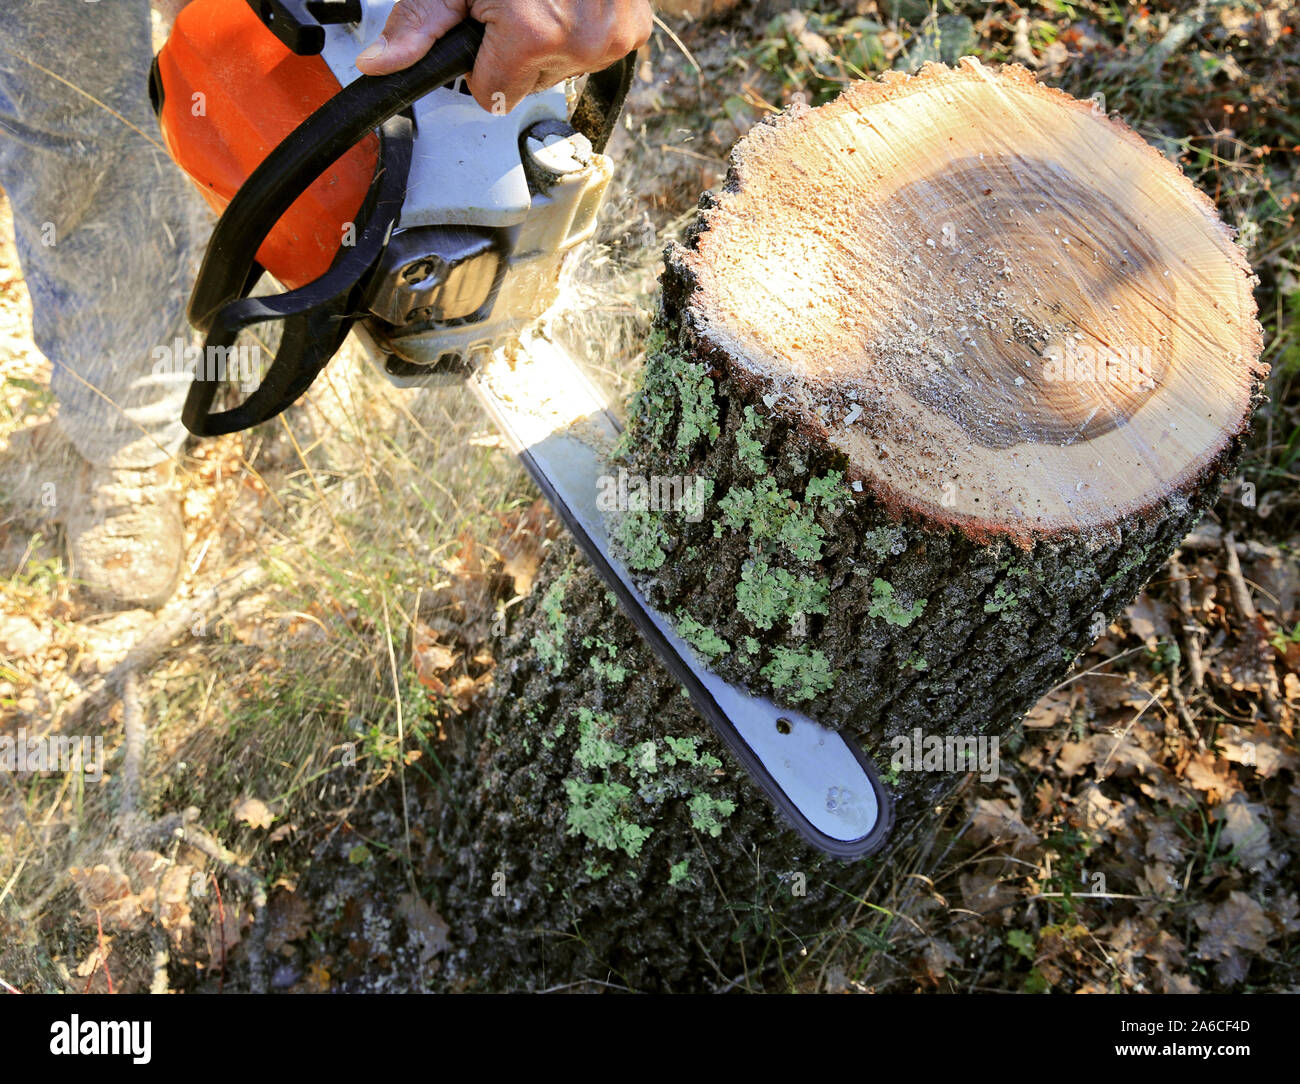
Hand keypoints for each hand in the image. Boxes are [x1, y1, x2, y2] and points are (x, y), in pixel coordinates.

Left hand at [355, 0, 651, 113]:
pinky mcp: (633, 31)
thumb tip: (378, 65)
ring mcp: (611, 39)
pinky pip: (595, 53)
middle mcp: (579, 43)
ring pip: (561, 71)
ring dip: (550, 41)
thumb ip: (419, 24)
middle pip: (527, 86)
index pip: (492, 96)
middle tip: (516, 2)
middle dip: (516, 51)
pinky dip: (581, 29)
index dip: (479, 64)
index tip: (484, 26)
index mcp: (533, 36)